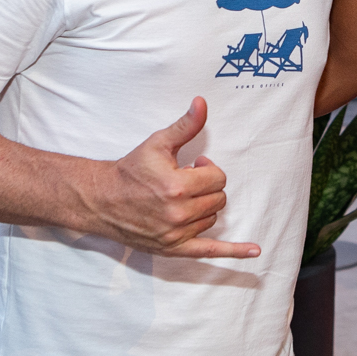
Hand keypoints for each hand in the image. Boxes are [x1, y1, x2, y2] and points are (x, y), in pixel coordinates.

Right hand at [83, 97, 259, 258]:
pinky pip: (210, 252)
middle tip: (186, 181)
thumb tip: (202, 103)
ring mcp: (176, 234)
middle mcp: (178, 214)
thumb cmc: (131, 171)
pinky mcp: (173, 249)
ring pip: (213, 218)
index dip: (207, 169)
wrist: (102, 199)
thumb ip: (185, 126)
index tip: (191, 166)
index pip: (218, 178)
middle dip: (207, 187)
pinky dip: (234, 252)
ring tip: (181, 199)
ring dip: (203, 207)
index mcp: (177, 187)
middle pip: (219, 198)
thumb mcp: (158, 143)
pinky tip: (254, 251)